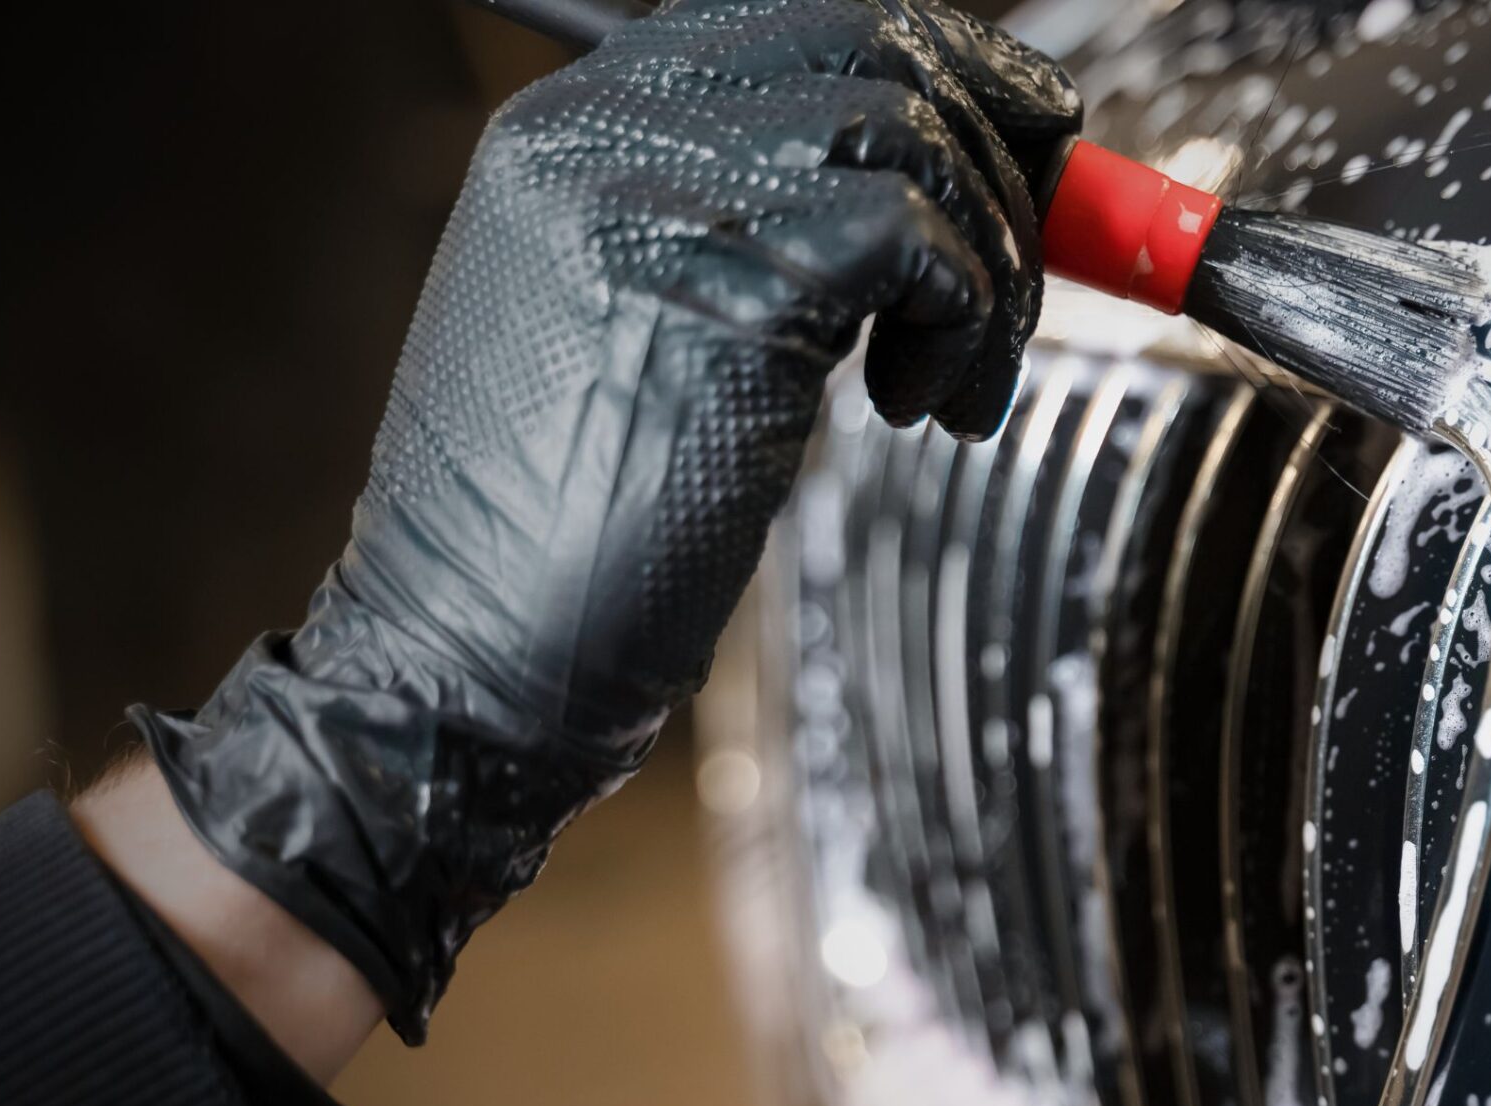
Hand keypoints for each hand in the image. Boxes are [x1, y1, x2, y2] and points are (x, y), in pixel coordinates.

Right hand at [131, 0, 1081, 1040]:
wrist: (461, 657)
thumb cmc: (565, 530)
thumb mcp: (642, 329)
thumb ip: (752, 229)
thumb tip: (933, 188)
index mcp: (573, 123)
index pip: (798, 21)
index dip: (943, 64)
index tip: (1025, 134)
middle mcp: (605, 129)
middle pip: (871, 42)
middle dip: (995, 144)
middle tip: (1030, 260)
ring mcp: (658, 198)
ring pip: (913, 135)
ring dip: (990, 262)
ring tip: (958, 380)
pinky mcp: (730, 290)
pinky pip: (920, 240)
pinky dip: (964, 323)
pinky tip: (915, 411)